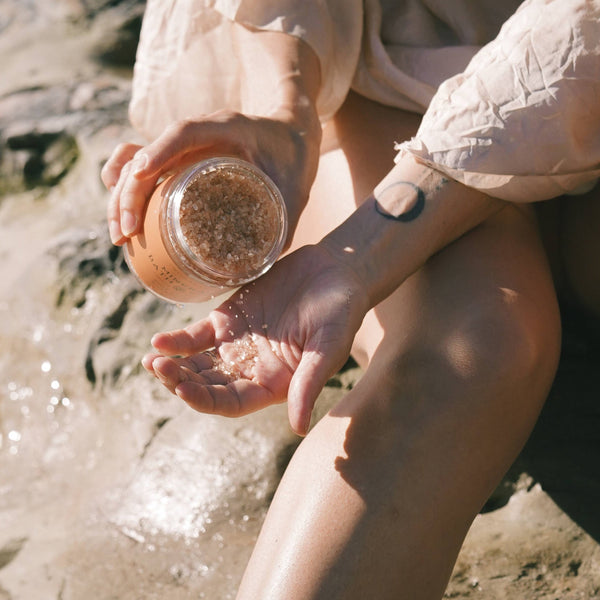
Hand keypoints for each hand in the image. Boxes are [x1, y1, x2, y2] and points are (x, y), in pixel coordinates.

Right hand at [100, 108, 320, 245]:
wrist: (292, 137)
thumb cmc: (294, 164)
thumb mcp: (295, 194)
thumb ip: (282, 228)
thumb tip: (255, 270)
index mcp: (230, 130)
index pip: (186, 131)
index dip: (160, 151)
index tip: (140, 178)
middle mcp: (200, 134)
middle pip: (149, 153)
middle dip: (130, 192)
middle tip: (127, 234)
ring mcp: (185, 147)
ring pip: (136, 160)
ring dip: (120, 194)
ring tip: (121, 234)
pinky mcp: (179, 160)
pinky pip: (141, 164)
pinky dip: (124, 184)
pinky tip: (120, 213)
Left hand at [142, 243, 368, 435]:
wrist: (334, 272)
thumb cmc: (340, 313)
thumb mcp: (327, 347)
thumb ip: (309, 384)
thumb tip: (298, 429)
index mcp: (272, 385)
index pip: (231, 403)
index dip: (205, 401)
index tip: (183, 390)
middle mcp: (249, 370)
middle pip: (207, 386)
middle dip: (181, 382)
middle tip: (160, 369)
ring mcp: (236, 344)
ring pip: (197, 364)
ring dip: (173, 365)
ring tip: (152, 360)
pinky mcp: (227, 319)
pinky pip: (196, 335)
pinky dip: (177, 340)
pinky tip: (159, 340)